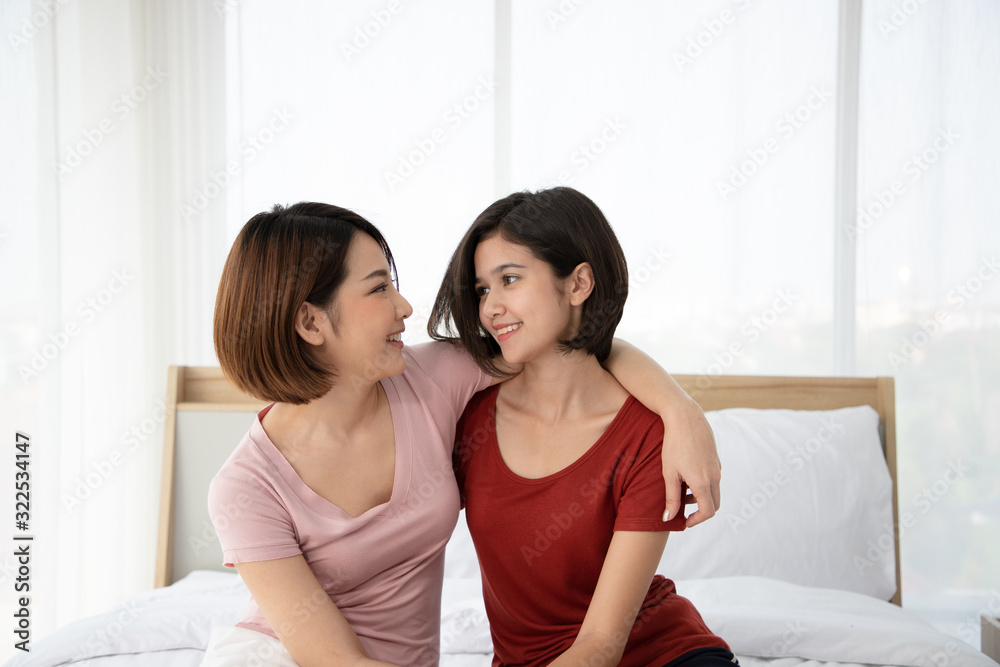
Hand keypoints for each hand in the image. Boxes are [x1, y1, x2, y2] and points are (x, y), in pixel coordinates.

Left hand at [661, 398, 720, 526]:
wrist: (685, 417)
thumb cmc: (673, 444)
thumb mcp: (669, 473)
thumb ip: (671, 498)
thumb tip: (668, 518)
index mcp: (703, 482)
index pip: (707, 512)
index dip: (696, 520)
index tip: (684, 521)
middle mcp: (714, 476)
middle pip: (714, 504)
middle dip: (700, 510)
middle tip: (682, 508)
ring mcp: (717, 467)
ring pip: (714, 491)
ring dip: (700, 496)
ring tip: (680, 489)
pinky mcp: (716, 458)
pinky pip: (713, 478)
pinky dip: (703, 484)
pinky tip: (686, 475)